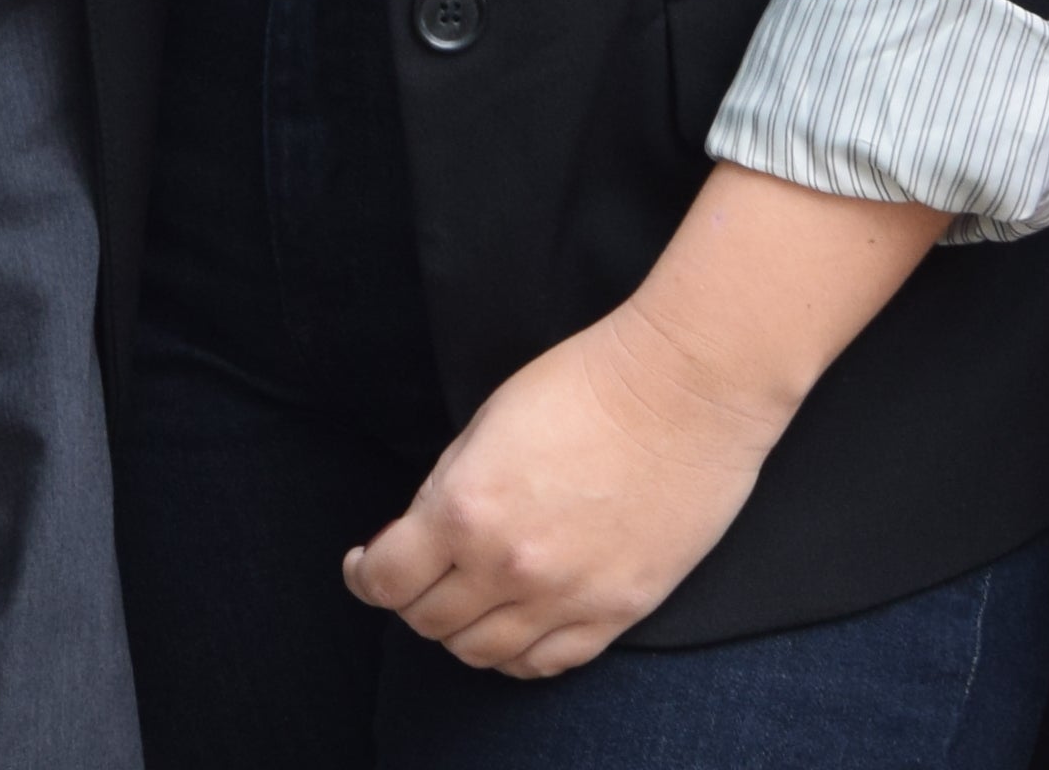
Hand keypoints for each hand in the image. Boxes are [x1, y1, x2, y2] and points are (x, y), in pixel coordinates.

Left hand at [345, 295, 786, 676]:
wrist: (683, 390)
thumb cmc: (584, 386)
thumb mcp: (484, 424)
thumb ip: (446, 490)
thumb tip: (420, 535)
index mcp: (464, 508)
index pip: (387, 579)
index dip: (365, 575)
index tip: (365, 564)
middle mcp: (509, 566)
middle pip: (429, 622)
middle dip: (411, 601)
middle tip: (418, 577)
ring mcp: (567, 597)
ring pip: (483, 653)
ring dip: (461, 631)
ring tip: (466, 601)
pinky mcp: (618, 612)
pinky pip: (548, 662)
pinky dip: (518, 654)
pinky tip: (514, 624)